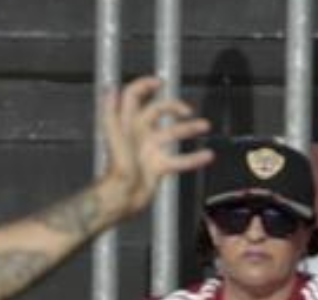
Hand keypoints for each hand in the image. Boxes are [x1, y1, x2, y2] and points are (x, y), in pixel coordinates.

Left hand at [98, 74, 212, 216]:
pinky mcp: (157, 167)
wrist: (120, 200)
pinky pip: (179, 160)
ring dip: (189, 128)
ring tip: (204, 126)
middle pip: (157, 110)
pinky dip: (193, 158)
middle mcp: (138, 134)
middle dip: (174, 106)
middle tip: (187, 111)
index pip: (133, 97)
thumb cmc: (116, 170)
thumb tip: (111, 89)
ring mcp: (148, 150)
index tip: (160, 82)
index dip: (143, 86)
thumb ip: (111, 114)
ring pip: (172, 133)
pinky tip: (207, 156)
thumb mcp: (115, 139)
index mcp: (126, 124)